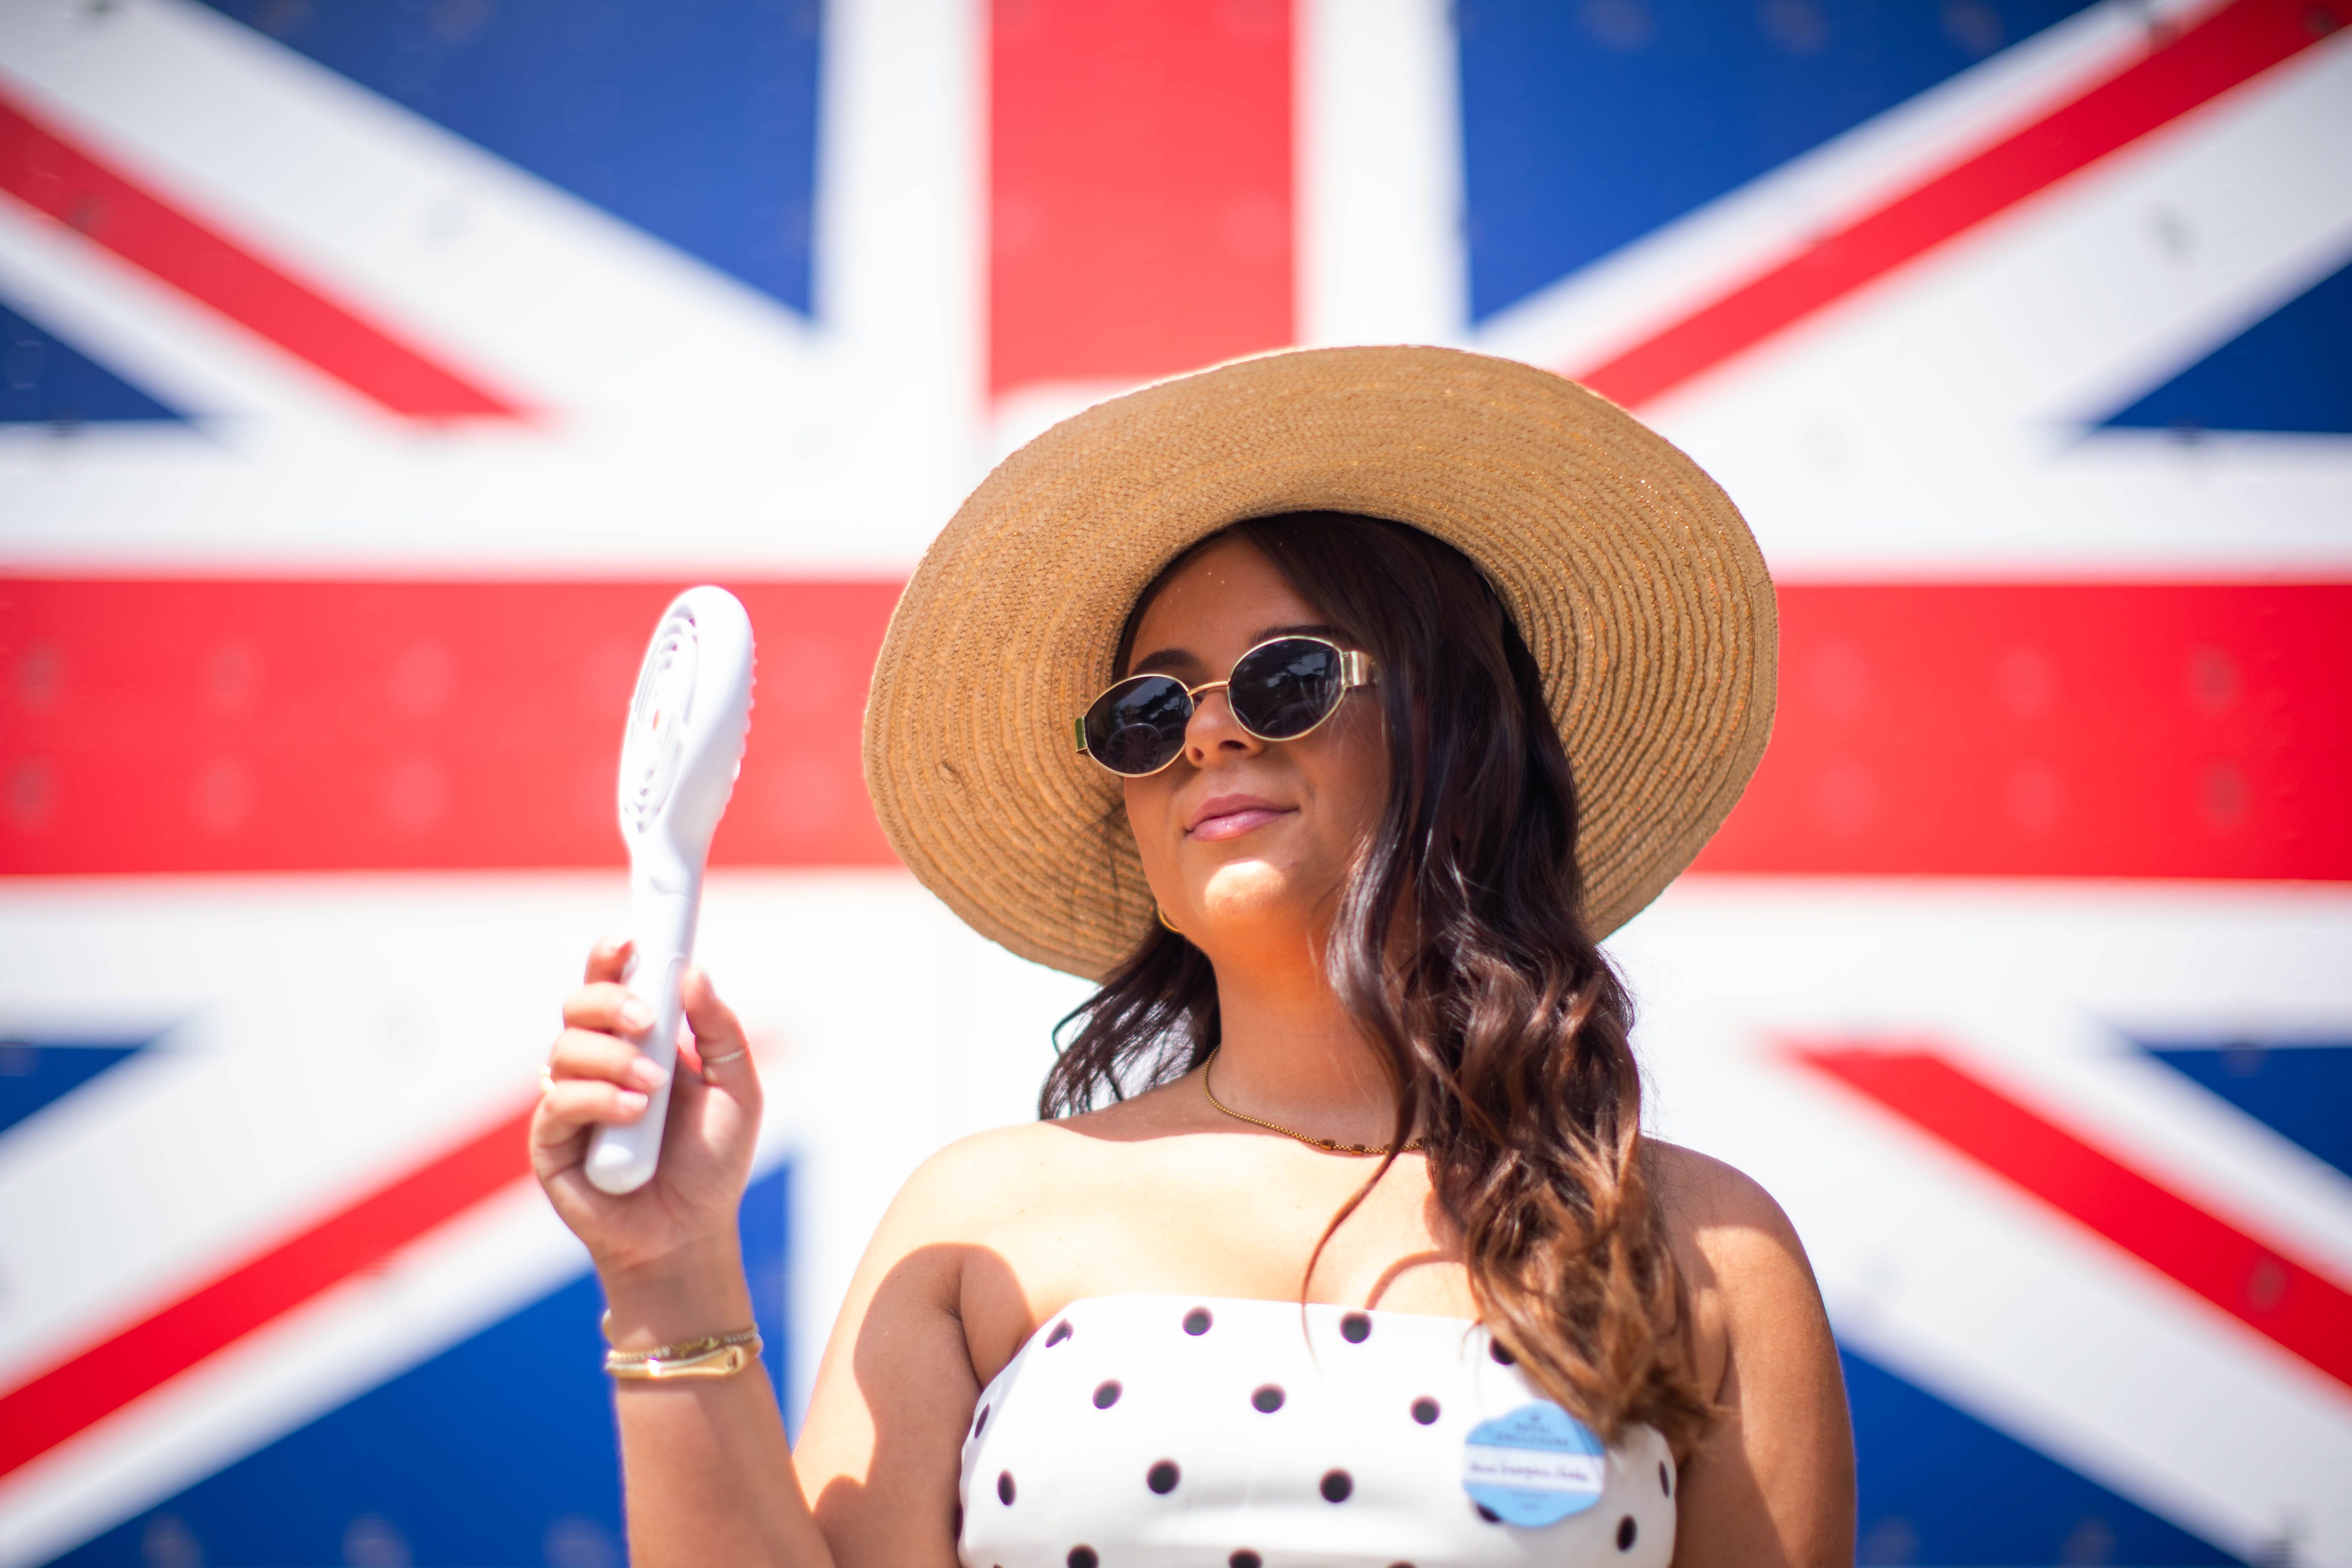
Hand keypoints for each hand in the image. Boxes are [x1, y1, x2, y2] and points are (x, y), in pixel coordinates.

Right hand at [532, 939, 761, 1294]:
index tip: (628, 939)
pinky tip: (631, 1113)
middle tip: (647, 1020)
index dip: (611, 956)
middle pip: (577, 1005)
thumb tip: (693, 972)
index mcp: (637, 1043)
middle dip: (610, 1001)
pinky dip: (596, 1099)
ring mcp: (569, 1102)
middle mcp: (596, 1065)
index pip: (612, 984)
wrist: (691, 1233)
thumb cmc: (711, 1161)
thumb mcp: (737, 1089)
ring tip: (651, 1088)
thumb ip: (719, 1030)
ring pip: (564, 1049)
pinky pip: (558, 1102)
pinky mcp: (550, 1141)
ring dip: (612, 1058)